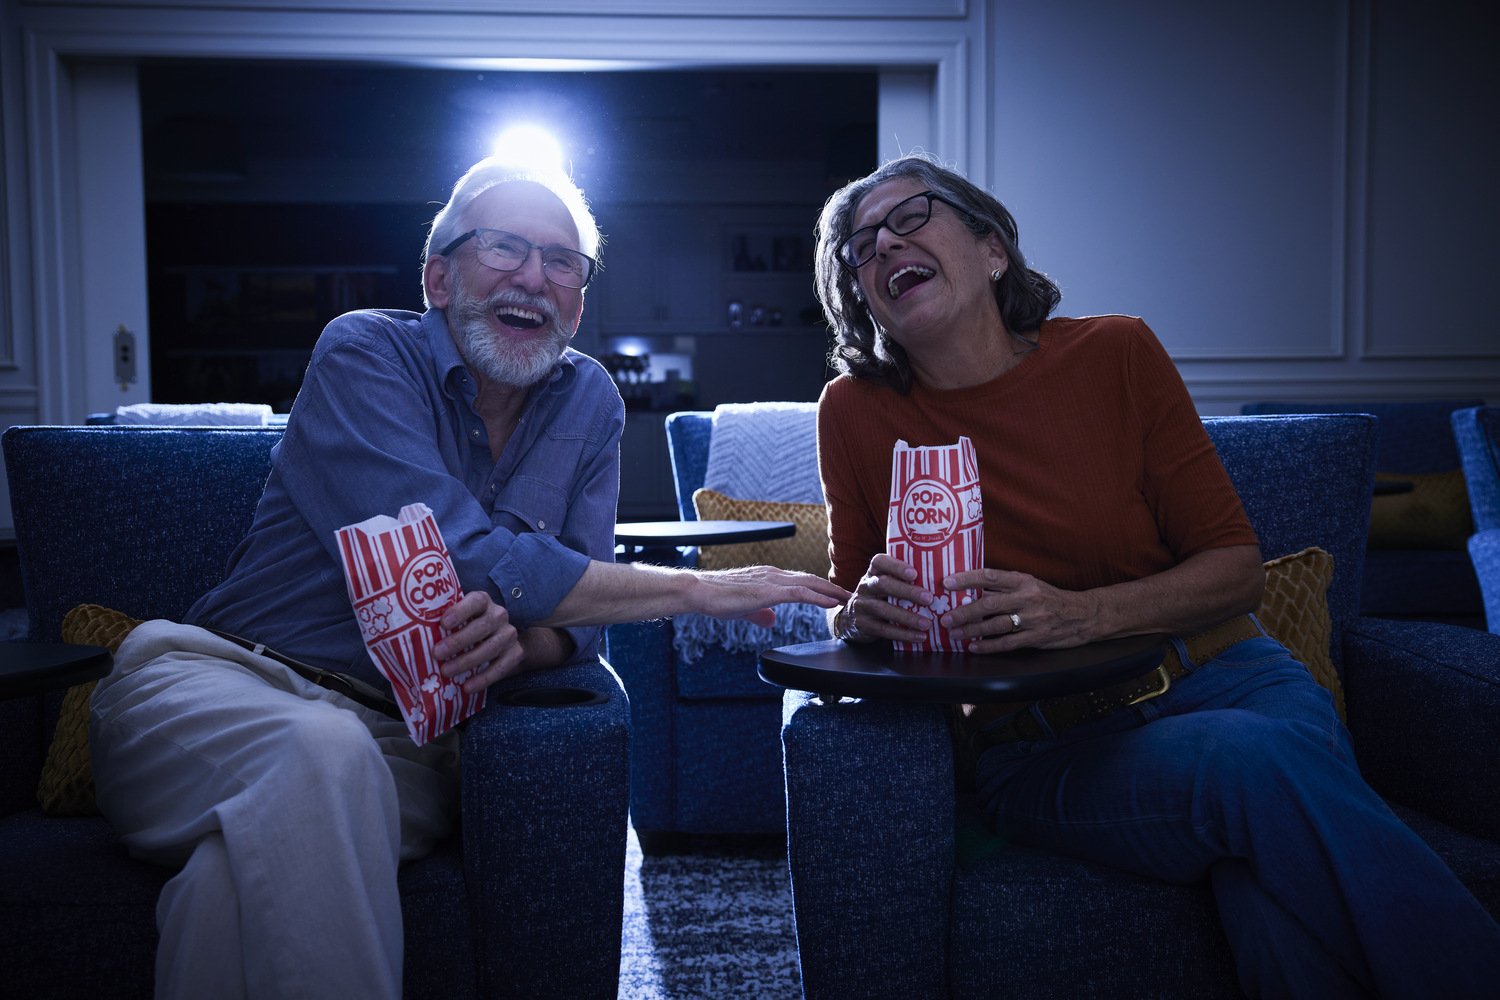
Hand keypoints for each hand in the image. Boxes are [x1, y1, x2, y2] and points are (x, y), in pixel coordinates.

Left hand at [432, 590, 523, 693]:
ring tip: (447, 672)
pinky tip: (468, 687)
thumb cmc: (470, 629)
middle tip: (437, 653)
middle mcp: (499, 615)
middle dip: (459, 641)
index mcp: (483, 602)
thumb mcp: (460, 621)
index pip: (476, 601)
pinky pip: (501, 667)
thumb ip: (444, 624)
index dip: (460, 610)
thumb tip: (411, 633)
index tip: (443, 623)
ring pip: (491, 647)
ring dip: (467, 661)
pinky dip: (484, 678)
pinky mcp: (516, 653)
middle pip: (482, 626)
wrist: (503, 642)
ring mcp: (509, 634)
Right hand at [693, 566, 849, 627]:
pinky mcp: (768, 590)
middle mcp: (773, 574)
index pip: (801, 580)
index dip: (821, 588)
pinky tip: (832, 603)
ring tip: (849, 599)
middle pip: (811, 579)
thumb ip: (760, 613)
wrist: (699, 591)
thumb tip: (771, 620)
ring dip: (832, 591)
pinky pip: (799, 592)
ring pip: (809, 583)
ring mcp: (771, 580)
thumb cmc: (717, 598)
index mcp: (769, 577)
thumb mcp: (744, 608)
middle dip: (833, 588)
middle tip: (853, 596)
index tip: (837, 596)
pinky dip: (818, 597)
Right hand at [836, 553, 932, 643]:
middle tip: (929, 599)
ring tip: (927, 623)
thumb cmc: (881, 596)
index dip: (896, 566)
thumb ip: (905, 579)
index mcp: (874, 572)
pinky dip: (903, 634)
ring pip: (883, 609)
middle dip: (907, 591)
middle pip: (883, 584)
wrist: (852, 618)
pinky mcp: (862, 624)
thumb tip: (941, 576)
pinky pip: (883, 629)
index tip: (914, 573)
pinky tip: (919, 636)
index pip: (880, 562)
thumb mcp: (887, 584)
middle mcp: (865, 586)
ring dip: (907, 617)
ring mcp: (861, 605)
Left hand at [938, 567, 1089, 651]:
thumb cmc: (1049, 597)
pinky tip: (974, 647)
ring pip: (995, 625)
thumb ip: (1005, 586)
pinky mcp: (1036, 637)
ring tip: (954, 632)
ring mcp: (1032, 619)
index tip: (947, 583)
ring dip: (971, 630)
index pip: (990, 577)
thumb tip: (972, 588)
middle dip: (963, 611)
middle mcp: (1027, 598)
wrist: (1082, 614)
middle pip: (989, 604)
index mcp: (1023, 581)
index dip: (967, 579)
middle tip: (945, 617)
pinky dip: (988, 646)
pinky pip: (1007, 643)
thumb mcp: (1030, 584)